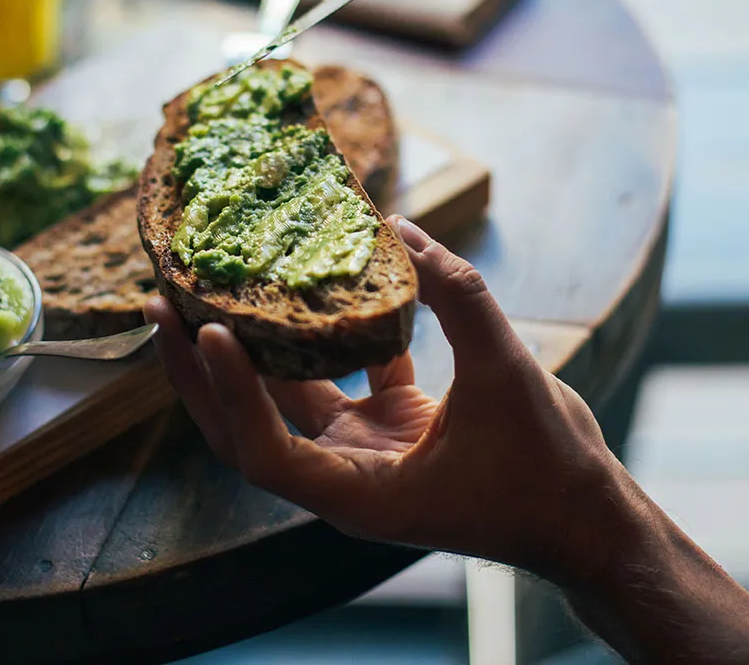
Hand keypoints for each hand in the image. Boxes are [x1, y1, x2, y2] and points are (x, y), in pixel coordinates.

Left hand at [145, 216, 649, 590]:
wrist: (584, 518)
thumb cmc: (548, 472)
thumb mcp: (508, 375)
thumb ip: (459, 299)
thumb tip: (406, 230)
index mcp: (360, 493)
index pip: (266, 450)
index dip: (229, 394)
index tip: (211, 331)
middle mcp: (345, 476)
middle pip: (246, 426)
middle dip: (199, 371)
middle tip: (164, 303)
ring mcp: (362, 451)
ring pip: (284, 399)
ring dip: (247, 349)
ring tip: (209, 288)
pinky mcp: (385, 427)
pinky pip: (337, 378)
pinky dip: (321, 338)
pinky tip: (310, 285)